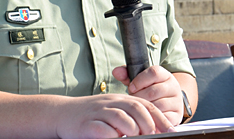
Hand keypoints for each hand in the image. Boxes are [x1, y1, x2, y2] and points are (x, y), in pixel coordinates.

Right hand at [55, 94, 175, 137]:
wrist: (62, 113)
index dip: (159, 116)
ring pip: (121, 118)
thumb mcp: (111, 109)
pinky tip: (115, 138)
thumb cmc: (90, 114)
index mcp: (118, 99)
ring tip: (135, 137)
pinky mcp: (87, 125)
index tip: (171, 130)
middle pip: (135, 108)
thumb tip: (155, 128)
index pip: (144, 104)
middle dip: (148, 123)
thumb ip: (129, 114)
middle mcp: (110, 103)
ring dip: (132, 130)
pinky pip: (103, 130)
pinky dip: (112, 136)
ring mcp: (98, 113)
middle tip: (152, 135)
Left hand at [112, 65, 182, 126]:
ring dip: (144, 108)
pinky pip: (163, 118)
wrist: (167, 100)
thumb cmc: (149, 89)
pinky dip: (152, 118)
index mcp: (165, 74)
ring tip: (138, 108)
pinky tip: (145, 116)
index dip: (140, 80)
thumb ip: (127, 74)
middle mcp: (173, 86)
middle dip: (139, 96)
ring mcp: (176, 101)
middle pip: (154, 91)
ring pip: (158, 105)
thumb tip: (116, 72)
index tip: (131, 87)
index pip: (154, 72)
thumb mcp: (140, 79)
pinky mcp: (177, 115)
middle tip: (133, 100)